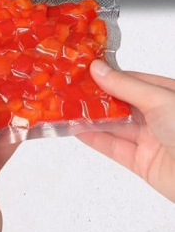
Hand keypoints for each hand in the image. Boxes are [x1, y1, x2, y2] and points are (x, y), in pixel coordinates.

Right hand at [78, 60, 174, 201]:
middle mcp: (160, 117)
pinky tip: (77, 129)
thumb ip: (125, 86)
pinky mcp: (142, 163)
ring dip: (91, 118)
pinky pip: (114, 148)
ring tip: (67, 107)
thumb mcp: (160, 100)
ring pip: (114, 125)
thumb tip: (98, 69)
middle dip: (95, 97)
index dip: (108, 76)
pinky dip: (94, 139)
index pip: (132, 81)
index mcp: (169, 96)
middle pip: (120, 104)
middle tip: (69, 88)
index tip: (83, 71)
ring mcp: (151, 140)